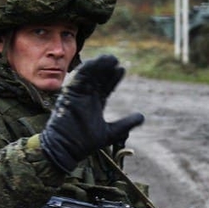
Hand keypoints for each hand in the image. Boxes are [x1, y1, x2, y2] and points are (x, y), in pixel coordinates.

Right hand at [39, 55, 143, 172]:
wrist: (66, 148)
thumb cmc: (85, 142)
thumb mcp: (111, 132)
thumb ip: (125, 124)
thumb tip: (142, 117)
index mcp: (95, 103)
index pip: (106, 86)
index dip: (114, 78)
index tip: (122, 69)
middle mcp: (86, 97)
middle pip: (98, 78)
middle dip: (106, 69)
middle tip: (115, 60)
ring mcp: (77, 95)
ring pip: (88, 76)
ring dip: (97, 66)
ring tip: (108, 58)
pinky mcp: (69, 96)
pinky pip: (76, 79)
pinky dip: (84, 71)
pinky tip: (93, 63)